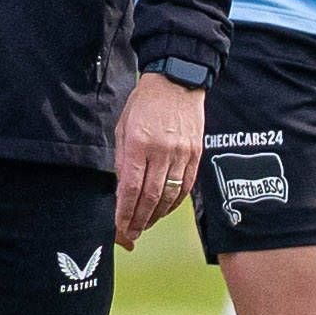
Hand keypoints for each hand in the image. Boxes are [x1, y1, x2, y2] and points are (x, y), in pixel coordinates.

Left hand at [111, 73, 203, 246]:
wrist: (176, 82)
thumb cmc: (145, 103)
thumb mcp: (123, 127)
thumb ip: (123, 160)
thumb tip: (122, 190)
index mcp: (139, 143)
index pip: (131, 187)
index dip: (125, 211)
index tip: (119, 225)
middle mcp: (161, 150)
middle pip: (151, 196)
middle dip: (140, 219)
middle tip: (132, 232)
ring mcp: (181, 153)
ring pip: (170, 195)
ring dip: (157, 214)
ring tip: (146, 224)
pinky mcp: (195, 153)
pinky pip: (186, 185)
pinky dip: (175, 202)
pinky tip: (165, 209)